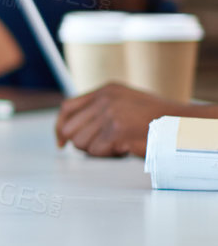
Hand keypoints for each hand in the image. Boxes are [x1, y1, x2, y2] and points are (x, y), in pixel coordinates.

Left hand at [54, 82, 187, 157]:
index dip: (61, 127)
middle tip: (104, 146)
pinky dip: (108, 155)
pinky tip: (124, 148)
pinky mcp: (117, 130)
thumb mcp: (125, 104)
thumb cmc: (157, 120)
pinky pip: (96, 151)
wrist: (183, 125)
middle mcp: (105, 99)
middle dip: (82, 143)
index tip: (61, 141)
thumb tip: (69, 131)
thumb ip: (100, 110)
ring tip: (118, 144)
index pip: (67, 108)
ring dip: (97, 150)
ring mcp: (110, 113)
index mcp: (106, 90)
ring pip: (81, 143)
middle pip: (70, 129)